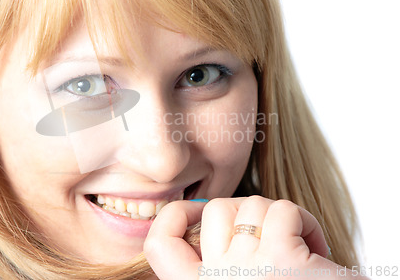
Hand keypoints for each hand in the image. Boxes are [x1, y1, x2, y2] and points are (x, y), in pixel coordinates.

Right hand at [144, 196, 365, 278]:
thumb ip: (220, 264)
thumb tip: (210, 217)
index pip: (160, 245)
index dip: (173, 217)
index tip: (194, 210)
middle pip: (215, 210)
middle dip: (246, 211)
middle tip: (268, 235)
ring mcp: (245, 270)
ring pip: (252, 205)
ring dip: (279, 217)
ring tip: (297, 247)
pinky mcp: (283, 259)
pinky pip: (284, 210)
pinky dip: (305, 222)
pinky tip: (316, 249)